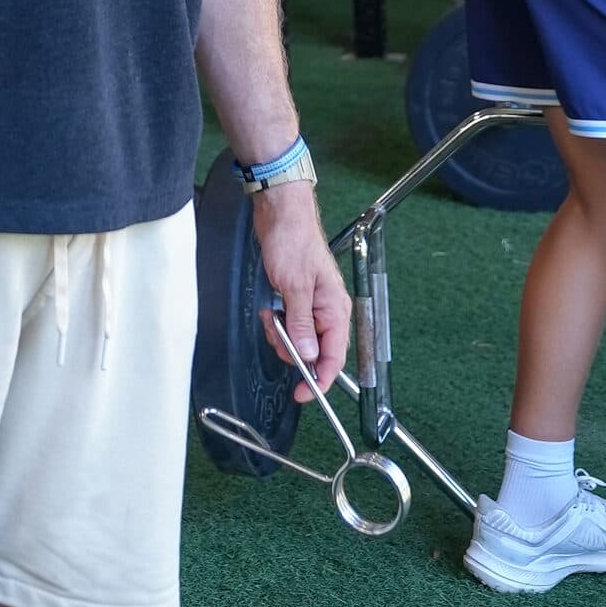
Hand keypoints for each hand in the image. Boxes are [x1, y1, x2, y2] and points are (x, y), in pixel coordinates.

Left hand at [252, 182, 350, 402]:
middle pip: (316, 351)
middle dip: (292, 350)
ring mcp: (313, 304)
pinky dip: (278, 322)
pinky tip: (269, 309)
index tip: (302, 394)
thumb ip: (301, 324)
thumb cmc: (292, 241)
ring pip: (300, 339)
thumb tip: (309, 356)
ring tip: (269, 315)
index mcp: (336, 309)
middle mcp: (328, 310)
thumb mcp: (294, 286)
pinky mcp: (298, 297)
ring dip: (282, 335)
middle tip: (274, 334)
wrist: (280, 212)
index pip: (334, 357)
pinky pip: (291, 323)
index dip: (320, 379)